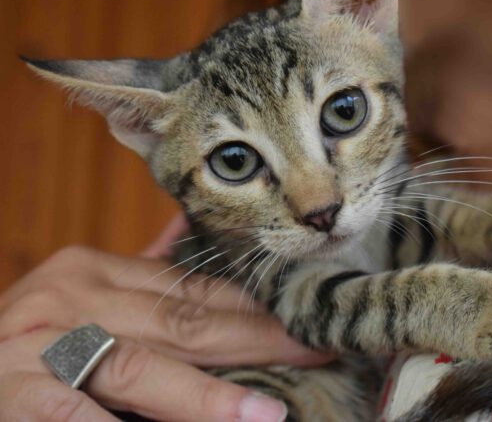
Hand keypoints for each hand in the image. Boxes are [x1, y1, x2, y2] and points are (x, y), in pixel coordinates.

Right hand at [0, 215, 331, 420]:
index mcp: (93, 270)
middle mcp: (69, 298)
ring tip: (264, 414)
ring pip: (138, 368)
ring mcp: (37, 346)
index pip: (189, 288)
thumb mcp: (84, 302)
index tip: (301, 319)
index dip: (250, 306)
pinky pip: (73, 413)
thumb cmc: (36, 341)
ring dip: (204, 397)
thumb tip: (188, 238)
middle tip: (311, 352)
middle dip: (252, 340)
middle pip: (180, 322)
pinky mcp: (10, 395)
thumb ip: (141, 283)